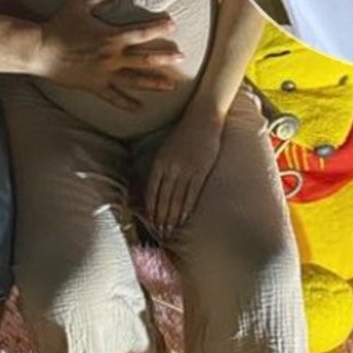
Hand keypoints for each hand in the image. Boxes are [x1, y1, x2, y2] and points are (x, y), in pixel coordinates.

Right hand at [34, 0, 184, 110]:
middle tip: (181, 57)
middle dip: (165, 58)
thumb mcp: (79, 4)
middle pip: (144, 59)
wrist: (41, 50)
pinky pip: (113, 97)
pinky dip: (126, 104)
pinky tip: (139, 109)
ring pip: (134, 80)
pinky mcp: (94, 86)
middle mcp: (112, 57)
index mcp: (111, 37)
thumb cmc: (59, 25)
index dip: (158, 28)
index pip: (141, 32)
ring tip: (170, 86)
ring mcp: (104, 74)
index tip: (173, 25)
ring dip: (153, 83)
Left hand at [146, 111, 223, 236]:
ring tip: (170, 231)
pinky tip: (183, 219)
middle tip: (159, 233)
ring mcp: (186, 170)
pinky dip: (186, 209)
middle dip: (160, 218)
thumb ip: (160, 167)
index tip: (150, 222)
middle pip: (163, 199)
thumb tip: (154, 186)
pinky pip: (191, 194)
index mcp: (159, 162)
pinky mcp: (200, 171)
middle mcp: (171, 168)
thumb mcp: (165, 149)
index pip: (151, 192)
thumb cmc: (183, 134)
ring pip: (176, 200)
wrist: (202, 119)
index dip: (150, 209)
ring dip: (172, 217)